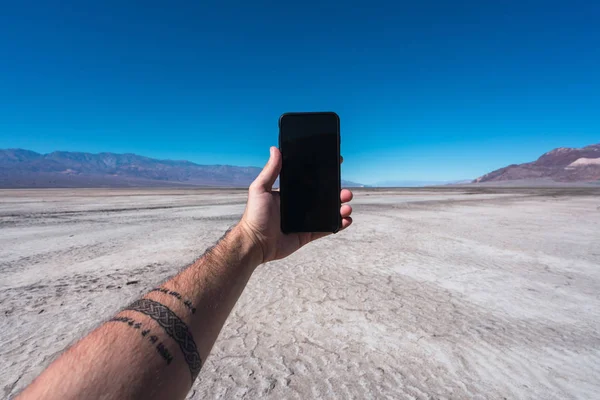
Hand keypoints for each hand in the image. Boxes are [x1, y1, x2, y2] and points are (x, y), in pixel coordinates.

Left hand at [238, 146, 352, 263]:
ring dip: (340, 207)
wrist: (255, 243)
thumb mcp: (260, 189)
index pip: (310, 181)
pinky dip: (338, 224)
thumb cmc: (254, 216)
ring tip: (346, 206)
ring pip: (328, 211)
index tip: (335, 165)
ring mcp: (305, 220)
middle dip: (337, 192)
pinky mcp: (307, 234)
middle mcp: (299, 205)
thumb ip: (270, 170)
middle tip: (345, 191)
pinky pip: (326, 228)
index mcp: (290, 193)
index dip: (323, 175)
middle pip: (323, 196)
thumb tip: (275, 149)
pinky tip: (346, 220)